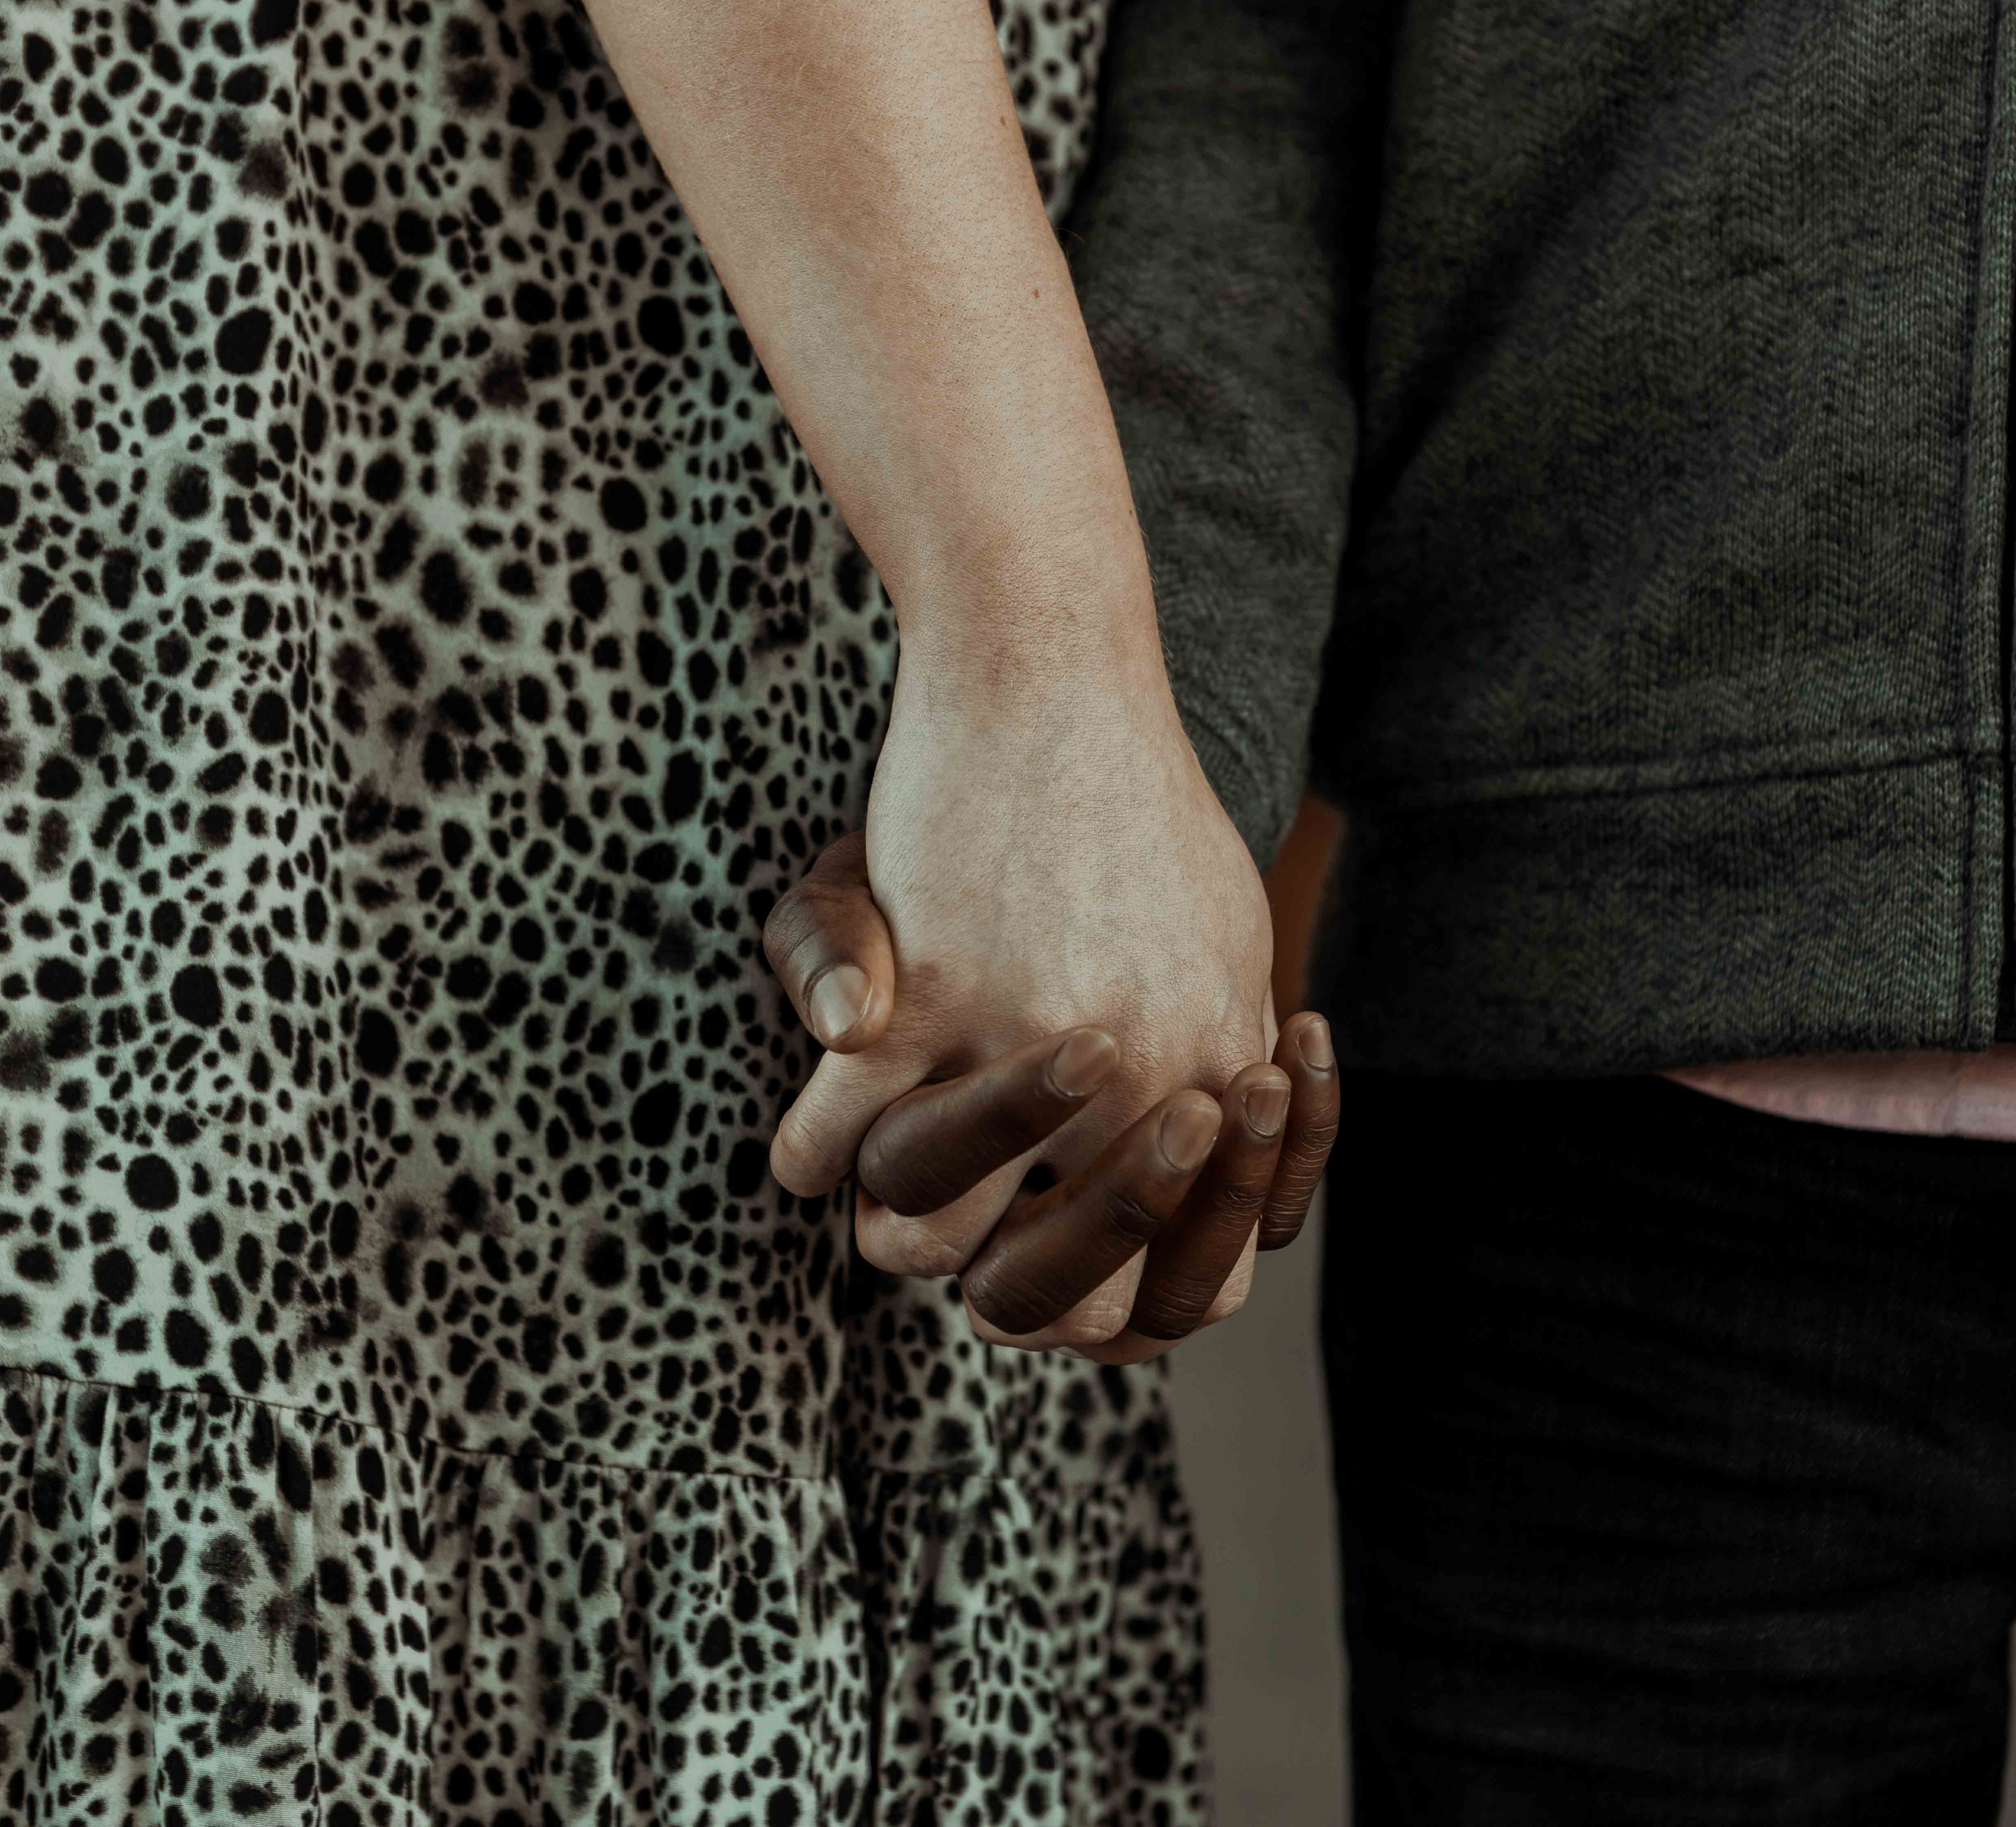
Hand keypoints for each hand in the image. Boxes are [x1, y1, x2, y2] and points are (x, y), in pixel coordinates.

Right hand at [766, 622, 1291, 1337]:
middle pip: (1041, 1303)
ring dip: (897, 1214)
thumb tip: (1112, 1165)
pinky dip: (805, 1143)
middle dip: (1000, 1282)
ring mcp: (1022, 1051)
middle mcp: (1133, 1090)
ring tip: (890, 1158)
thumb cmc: (1118, 818)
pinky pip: (824, 1142)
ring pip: (917, 1238)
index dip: (1119, 1298)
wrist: (1059, 681)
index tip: (1078, 1234)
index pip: (1178, 1300)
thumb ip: (1172, 1061)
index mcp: (1210, 1082)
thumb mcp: (1197, 940)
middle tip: (989, 1220)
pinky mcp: (920, 998)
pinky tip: (829, 1087)